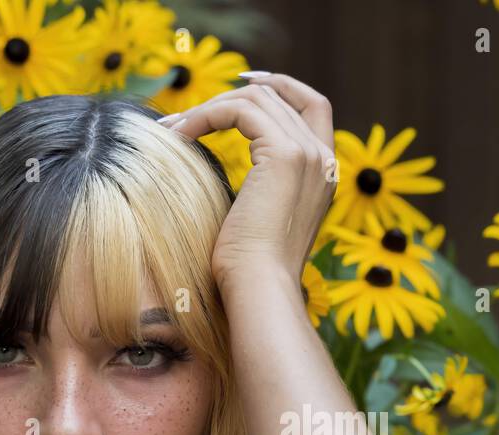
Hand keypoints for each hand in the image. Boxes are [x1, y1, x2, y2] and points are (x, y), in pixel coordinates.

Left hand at [159, 73, 336, 293]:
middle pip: (280, 96)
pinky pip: (239, 111)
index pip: (314, 106)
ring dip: (209, 109)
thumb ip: (259, 187)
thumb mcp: (258, 218)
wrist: (260, 288)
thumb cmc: (250, 268)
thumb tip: (228, 171)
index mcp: (325, 175)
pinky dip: (205, 116)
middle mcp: (324, 159)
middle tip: (188, 113)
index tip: (244, 82)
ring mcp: (308, 154)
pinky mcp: (284, 154)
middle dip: (232, 95)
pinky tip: (179, 137)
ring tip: (173, 131)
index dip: (282, 86)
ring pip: (256, 99)